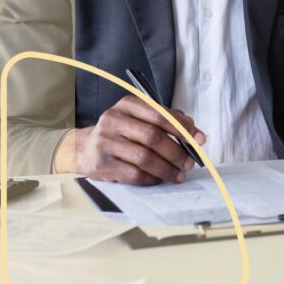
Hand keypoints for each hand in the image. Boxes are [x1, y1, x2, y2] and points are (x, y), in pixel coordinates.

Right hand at [54, 96, 205, 184]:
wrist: (84, 148)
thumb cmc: (122, 132)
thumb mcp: (140, 117)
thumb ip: (168, 120)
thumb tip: (195, 131)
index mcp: (128, 104)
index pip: (160, 115)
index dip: (183, 128)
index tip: (199, 139)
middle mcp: (114, 120)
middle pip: (153, 137)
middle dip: (177, 152)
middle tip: (190, 162)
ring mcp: (105, 142)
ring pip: (144, 158)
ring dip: (167, 168)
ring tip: (179, 174)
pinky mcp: (101, 164)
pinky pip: (133, 174)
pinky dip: (152, 178)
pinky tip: (160, 179)